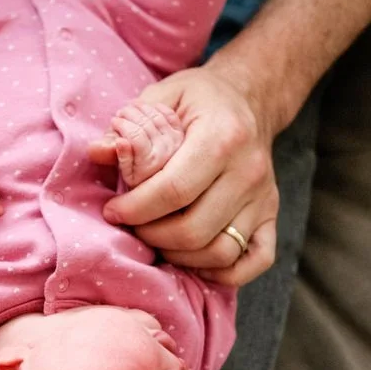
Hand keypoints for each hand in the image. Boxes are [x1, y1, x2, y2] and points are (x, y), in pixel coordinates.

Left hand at [88, 61, 278, 286]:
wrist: (250, 99)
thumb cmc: (198, 100)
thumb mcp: (161, 97)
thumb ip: (128, 126)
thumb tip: (98, 154)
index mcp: (222, 136)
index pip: (175, 191)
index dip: (136, 209)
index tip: (112, 211)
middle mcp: (249, 171)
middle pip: (195, 229)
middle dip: (152, 236)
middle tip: (133, 226)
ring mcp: (264, 197)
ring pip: (221, 252)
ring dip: (180, 256)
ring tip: (157, 239)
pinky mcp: (272, 215)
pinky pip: (254, 261)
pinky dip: (222, 272)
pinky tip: (193, 258)